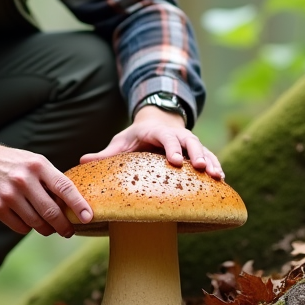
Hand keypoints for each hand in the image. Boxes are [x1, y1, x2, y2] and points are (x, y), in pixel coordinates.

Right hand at [0, 136, 92, 236]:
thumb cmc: (12, 163)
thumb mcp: (34, 162)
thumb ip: (51, 180)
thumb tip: (74, 204)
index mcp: (38, 165)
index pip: (64, 187)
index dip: (78, 205)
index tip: (88, 217)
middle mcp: (24, 180)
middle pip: (51, 211)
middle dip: (63, 226)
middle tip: (68, 231)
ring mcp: (9, 195)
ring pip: (36, 223)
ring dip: (46, 229)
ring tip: (49, 228)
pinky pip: (20, 227)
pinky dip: (27, 228)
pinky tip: (27, 221)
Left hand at [80, 105, 223, 178]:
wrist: (156, 124)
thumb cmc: (135, 138)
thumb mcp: (120, 143)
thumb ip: (105, 153)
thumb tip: (82, 161)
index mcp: (157, 132)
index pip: (165, 137)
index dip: (171, 147)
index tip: (174, 161)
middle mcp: (176, 135)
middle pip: (189, 142)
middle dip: (196, 153)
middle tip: (200, 168)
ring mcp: (189, 143)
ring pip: (203, 150)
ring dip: (210, 161)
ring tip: (217, 176)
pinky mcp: (198, 152)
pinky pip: (210, 157)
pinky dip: (216, 165)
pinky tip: (222, 180)